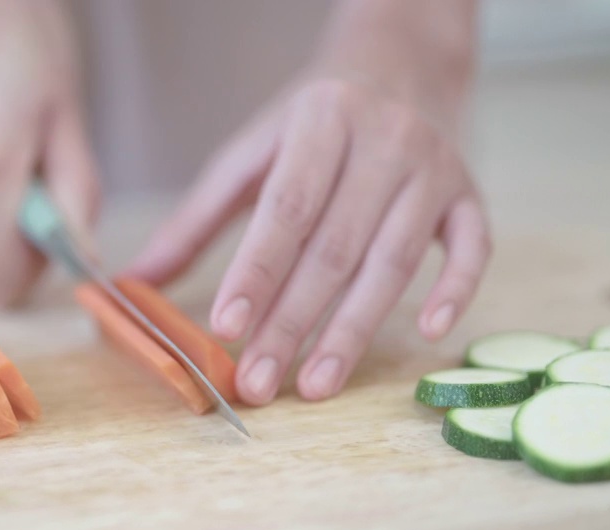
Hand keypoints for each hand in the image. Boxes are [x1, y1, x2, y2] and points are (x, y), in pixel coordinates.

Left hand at [128, 0, 486, 404]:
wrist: (401, 62)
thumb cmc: (313, 121)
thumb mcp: (251, 153)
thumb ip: (197, 219)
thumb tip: (136, 283)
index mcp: (322, 120)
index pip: (287, 207)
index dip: (257, 270)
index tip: (226, 327)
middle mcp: (385, 140)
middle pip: (335, 247)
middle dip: (292, 322)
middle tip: (257, 382)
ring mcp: (434, 168)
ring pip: (394, 260)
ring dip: (353, 331)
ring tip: (314, 386)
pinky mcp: (469, 195)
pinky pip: (472, 249)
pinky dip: (455, 292)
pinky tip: (427, 335)